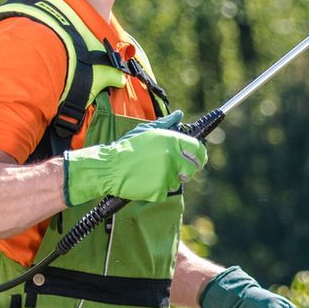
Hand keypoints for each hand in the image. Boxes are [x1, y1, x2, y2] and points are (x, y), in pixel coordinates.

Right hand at [62, 110, 205, 204]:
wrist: (109, 167)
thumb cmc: (126, 147)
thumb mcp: (146, 131)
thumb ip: (166, 124)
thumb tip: (179, 115)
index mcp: (171, 140)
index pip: (198, 149)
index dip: (199, 156)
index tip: (197, 160)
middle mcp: (171, 157)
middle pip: (192, 168)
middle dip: (185, 170)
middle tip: (172, 169)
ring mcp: (166, 174)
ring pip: (178, 181)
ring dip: (168, 179)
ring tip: (151, 172)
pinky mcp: (159, 190)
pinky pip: (165, 192)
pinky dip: (157, 190)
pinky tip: (145, 181)